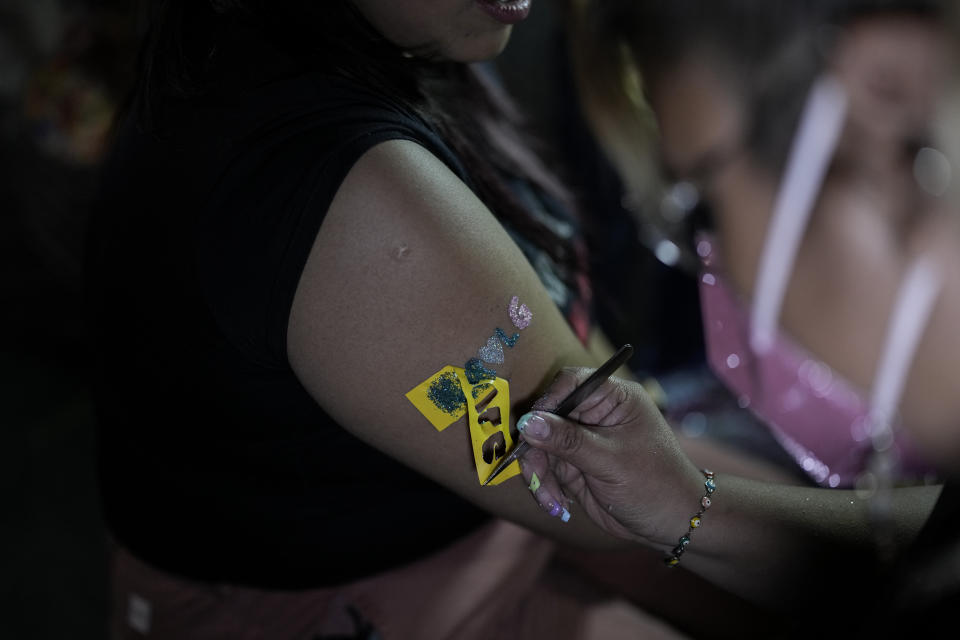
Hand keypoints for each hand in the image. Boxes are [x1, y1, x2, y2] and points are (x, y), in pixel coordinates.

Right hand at [518, 367, 705, 547]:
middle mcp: (594, 413)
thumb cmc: (655, 484)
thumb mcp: (610, 462)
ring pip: (540, 445)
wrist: (671, 523)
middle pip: (547, 415)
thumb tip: (528, 423)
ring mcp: (581, 439)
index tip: (532, 428)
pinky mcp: (573, 463)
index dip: (548, 402)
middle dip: (537, 448)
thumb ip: (568, 441)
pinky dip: (544, 486)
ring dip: (539, 474)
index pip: (570, 383)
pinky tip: (556, 504)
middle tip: (535, 474)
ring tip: (552, 501)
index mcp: (613, 398)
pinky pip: (545, 467)